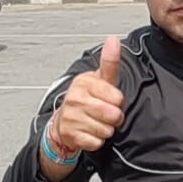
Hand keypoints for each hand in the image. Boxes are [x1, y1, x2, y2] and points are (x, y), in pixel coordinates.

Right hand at [50, 36, 124, 156]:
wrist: (65, 121)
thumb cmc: (88, 98)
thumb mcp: (100, 79)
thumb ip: (109, 62)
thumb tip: (113, 39)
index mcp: (84, 83)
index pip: (117, 98)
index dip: (117, 102)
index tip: (109, 100)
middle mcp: (74, 99)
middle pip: (113, 115)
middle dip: (114, 118)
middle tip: (105, 114)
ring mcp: (71, 117)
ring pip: (106, 130)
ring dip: (106, 130)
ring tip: (96, 122)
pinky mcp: (70, 135)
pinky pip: (96, 142)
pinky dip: (96, 141)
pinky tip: (89, 133)